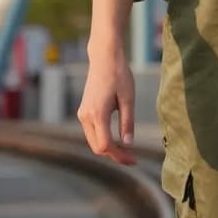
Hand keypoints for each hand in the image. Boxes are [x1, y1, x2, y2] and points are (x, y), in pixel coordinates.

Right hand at [77, 48, 136, 165]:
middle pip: (97, 147)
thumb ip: (128, 122)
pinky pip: (92, 133)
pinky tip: (117, 140)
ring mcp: (82, 114)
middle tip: (133, 158)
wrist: (104, 58)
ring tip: (127, 151)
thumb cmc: (119, 75)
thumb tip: (128, 143)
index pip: (105, 146)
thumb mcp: (128, 99)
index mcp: (97, 114)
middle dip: (114, 155)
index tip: (134, 159)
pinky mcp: (83, 111)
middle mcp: (86, 116)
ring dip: (109, 149)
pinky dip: (103, 140)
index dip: (120, 156)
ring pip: (93, 141)